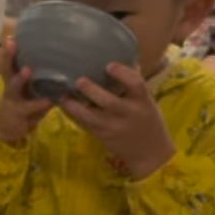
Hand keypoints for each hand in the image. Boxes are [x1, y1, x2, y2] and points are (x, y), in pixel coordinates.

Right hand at [0, 38, 53, 145]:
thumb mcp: (31, 92)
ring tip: (28, 70)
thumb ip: (42, 80)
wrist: (9, 131)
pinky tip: (48, 100)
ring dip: (20, 78)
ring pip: (13, 87)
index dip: (10, 49)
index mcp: (13, 79)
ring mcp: (11, 100)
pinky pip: (28, 108)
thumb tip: (65, 62)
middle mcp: (10, 87)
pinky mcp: (17, 114)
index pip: (10, 61)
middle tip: (11, 43)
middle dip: (8, 56)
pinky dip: (38, 103)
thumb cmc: (25, 107)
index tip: (12, 35)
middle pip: (6, 69)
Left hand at [60, 63, 174, 179]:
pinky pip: (87, 124)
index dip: (122, 73)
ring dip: (75, 106)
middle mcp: (129, 114)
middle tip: (79, 80)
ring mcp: (114, 127)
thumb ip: (135, 85)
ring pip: (92, 116)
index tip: (109, 65)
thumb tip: (127, 59)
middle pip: (109, 102)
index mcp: (143, 101)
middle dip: (92, 90)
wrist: (151, 154)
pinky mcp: (103, 136)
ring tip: (64, 95)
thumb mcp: (147, 103)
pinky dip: (76, 115)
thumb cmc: (149, 123)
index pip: (136, 84)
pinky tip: (67, 106)